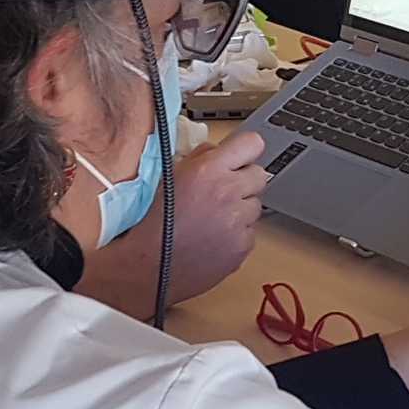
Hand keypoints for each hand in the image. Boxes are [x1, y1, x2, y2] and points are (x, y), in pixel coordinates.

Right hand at [157, 128, 271, 303]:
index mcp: (209, 170)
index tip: (241, 158)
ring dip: (240, 209)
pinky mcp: (243, 246)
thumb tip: (217, 151)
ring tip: (213, 219)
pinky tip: (214, 238)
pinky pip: (250, 232)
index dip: (246, 151)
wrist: (150, 265)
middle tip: (223, 192)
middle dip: (244, 181)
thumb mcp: (170, 176)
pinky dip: (237, 234)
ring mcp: (238, 221)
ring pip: (256, 205)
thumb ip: (199, 158)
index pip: (252, 143)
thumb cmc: (154, 222)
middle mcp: (228, 192)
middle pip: (259, 175)